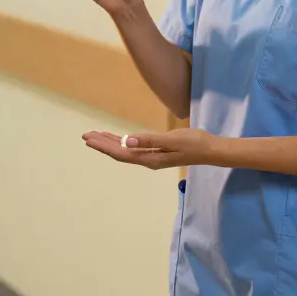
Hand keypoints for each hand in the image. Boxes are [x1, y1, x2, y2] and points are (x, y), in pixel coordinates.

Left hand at [81, 128, 221, 169]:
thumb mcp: (173, 140)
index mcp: (149, 158)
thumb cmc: (194, 143)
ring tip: (96, 136)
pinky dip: (122, 141)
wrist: (210, 150)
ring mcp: (152, 156)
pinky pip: (134, 148)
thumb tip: (128, 141)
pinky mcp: (156, 151)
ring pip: (125, 150)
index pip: (121, 153)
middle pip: (119, 152)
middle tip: (86, 135)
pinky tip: (118, 138)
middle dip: (102, 144)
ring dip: (110, 143)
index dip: (104, 146)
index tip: (89, 138)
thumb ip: (150, 140)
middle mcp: (147, 159)